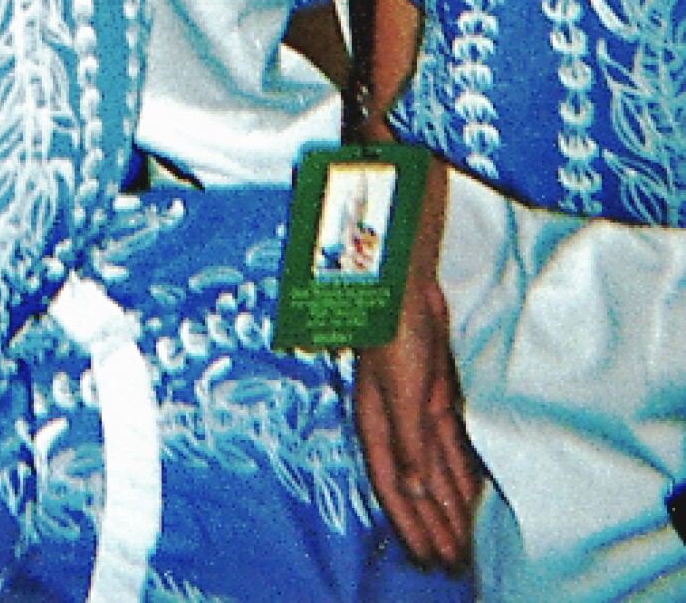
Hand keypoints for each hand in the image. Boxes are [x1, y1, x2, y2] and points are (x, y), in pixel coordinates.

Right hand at [354, 272, 482, 570]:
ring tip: (466, 540)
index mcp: (376, 424)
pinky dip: (460, 474)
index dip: (410, 523)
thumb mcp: (401, 390)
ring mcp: (416, 411)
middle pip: (416, 484)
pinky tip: (472, 495)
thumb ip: (408, 440)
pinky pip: (450, 447)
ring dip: (448, 504)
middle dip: (432, 523)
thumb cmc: (395, 333)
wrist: (404, 286)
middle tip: (453, 561)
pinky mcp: (434, 397)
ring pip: (434, 470)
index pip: (394, 486)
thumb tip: (413, 490)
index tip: (429, 556)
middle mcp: (394, 424)